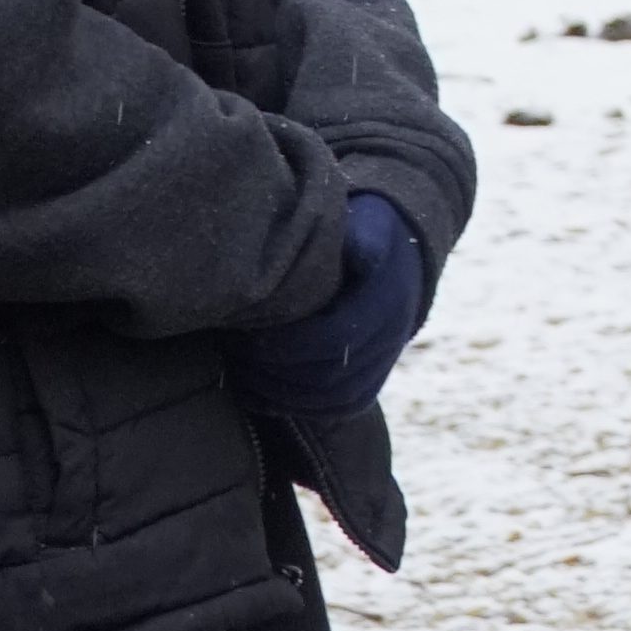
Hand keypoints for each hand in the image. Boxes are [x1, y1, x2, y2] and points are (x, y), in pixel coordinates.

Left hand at [225, 190, 431, 421]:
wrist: (396, 255)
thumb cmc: (364, 231)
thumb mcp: (365, 222)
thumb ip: (358, 236)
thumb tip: (355, 250)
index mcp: (389, 298)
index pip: (333, 339)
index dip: (285, 345)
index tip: (246, 332)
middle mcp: (394, 335)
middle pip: (329, 376)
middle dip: (275, 371)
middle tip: (234, 354)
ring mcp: (385, 360)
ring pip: (334, 398)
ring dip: (282, 395)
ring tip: (241, 374)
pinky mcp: (373, 377)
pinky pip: (341, 406)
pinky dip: (299, 407)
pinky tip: (260, 394)